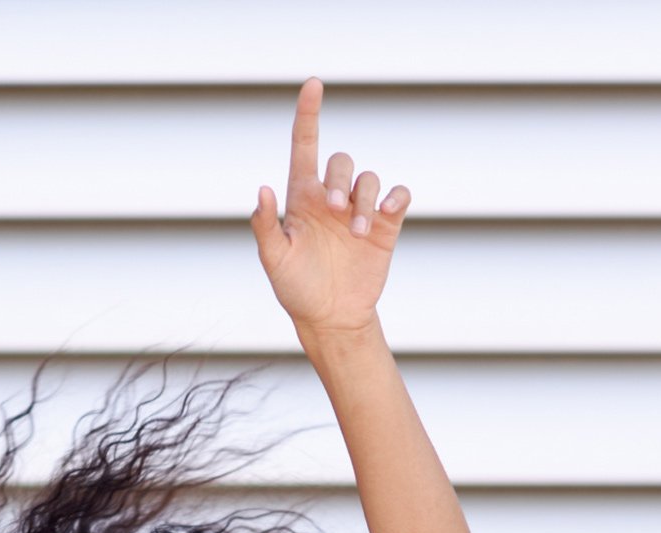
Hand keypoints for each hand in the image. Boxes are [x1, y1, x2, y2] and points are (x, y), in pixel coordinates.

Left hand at [249, 75, 410, 338]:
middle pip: (342, 161)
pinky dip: (396, 197)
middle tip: (334, 210)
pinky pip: (398, 196)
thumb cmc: (297, 290)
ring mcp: (359, 211)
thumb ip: (265, 226)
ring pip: (369, 180)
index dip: (309, 114)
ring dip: (364, 201)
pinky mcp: (385, 227)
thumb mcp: (274, 262)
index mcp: (303, 198)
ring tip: (355, 234)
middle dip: (340, 179)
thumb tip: (262, 190)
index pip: (305, 146)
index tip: (313, 85)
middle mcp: (332, 198)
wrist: (331, 319)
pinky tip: (388, 211)